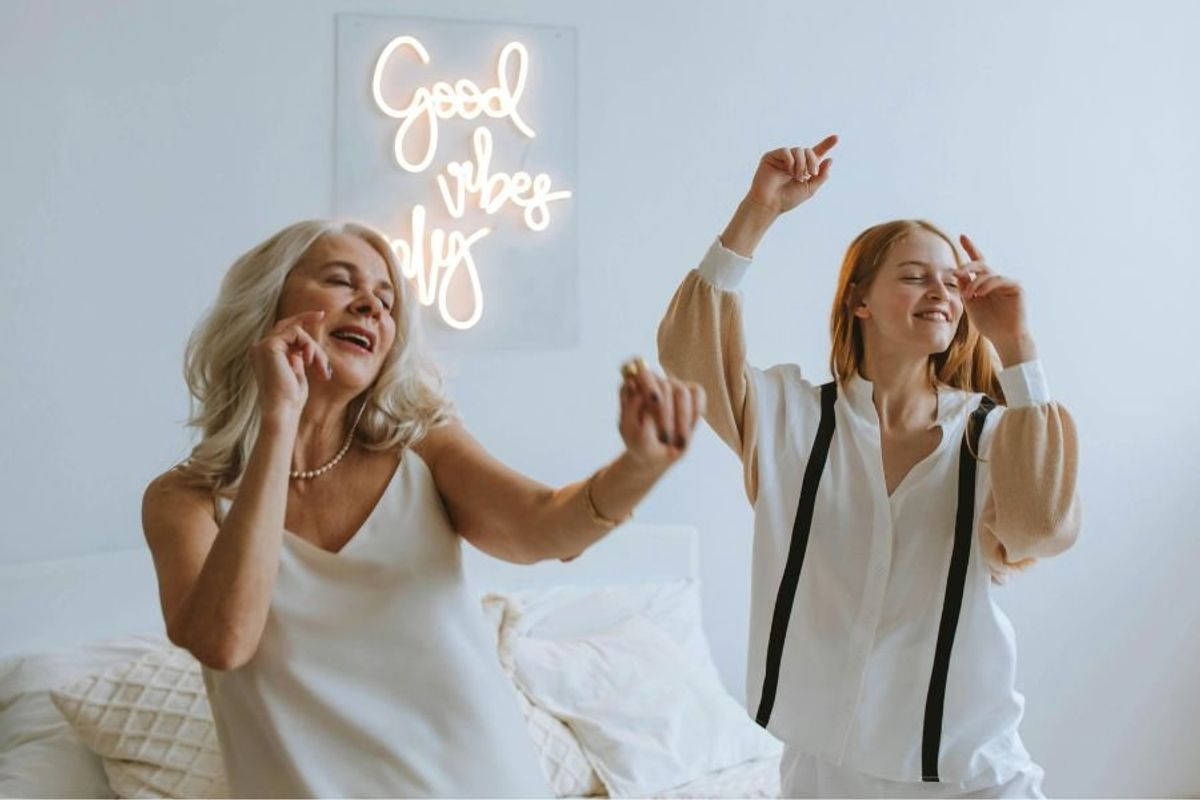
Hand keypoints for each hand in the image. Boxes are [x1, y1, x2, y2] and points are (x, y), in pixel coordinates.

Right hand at [249, 310, 333, 421]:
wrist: (282, 411)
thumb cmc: (291, 399)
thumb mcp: (297, 373)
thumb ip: (297, 357)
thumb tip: (305, 347)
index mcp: (265, 355)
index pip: (283, 331)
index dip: (300, 320)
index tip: (320, 315)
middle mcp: (259, 348)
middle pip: (289, 327)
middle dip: (307, 321)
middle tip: (322, 316)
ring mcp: (262, 346)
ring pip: (296, 331)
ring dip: (314, 348)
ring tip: (320, 368)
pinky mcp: (269, 346)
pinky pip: (296, 333)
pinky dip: (309, 346)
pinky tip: (309, 362)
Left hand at [618, 359, 705, 470]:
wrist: (654, 457)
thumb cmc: (638, 443)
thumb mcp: (630, 432)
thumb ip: (632, 410)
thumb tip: (644, 392)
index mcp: (634, 388)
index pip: (639, 370)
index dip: (648, 381)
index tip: (653, 400)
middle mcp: (655, 382)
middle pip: (663, 385)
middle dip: (665, 413)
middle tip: (664, 437)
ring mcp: (674, 386)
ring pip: (682, 392)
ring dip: (681, 419)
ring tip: (678, 442)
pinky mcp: (692, 392)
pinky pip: (698, 395)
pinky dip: (695, 413)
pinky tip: (690, 429)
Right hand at [746, 135, 837, 213]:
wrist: (769, 204)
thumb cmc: (787, 199)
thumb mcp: (810, 189)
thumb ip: (821, 175)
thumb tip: (830, 159)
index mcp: (803, 169)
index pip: (815, 154)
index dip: (826, 145)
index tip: (836, 137)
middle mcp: (793, 162)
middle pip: (809, 151)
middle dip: (813, 161)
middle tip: (812, 174)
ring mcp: (782, 158)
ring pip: (799, 150)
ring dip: (802, 164)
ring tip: (797, 177)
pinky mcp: (771, 156)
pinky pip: (786, 151)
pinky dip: (790, 161)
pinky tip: (788, 171)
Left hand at [955, 235, 1035, 363]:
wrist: (1004, 338)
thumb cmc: (989, 324)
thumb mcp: (971, 305)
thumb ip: (965, 288)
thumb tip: (959, 273)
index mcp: (985, 283)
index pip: (978, 262)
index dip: (971, 248)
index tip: (962, 236)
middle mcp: (997, 279)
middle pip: (981, 263)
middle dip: (968, 265)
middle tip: (957, 272)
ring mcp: (1008, 282)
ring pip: (988, 273)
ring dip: (975, 283)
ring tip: (969, 295)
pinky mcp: (1017, 286)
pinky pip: (999, 279)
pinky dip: (987, 285)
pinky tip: (980, 294)